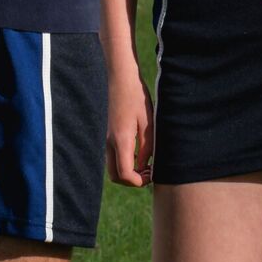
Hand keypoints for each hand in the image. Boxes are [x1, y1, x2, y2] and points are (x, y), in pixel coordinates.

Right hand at [104, 65, 153, 186]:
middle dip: (132, 181)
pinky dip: (126, 163)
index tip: (153, 174)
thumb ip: (148, 148)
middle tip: (149, 172)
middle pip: (116, 176)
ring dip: (129, 172)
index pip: (125, 174)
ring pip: (114, 168)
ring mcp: (108, 139)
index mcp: (121, 140)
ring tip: (147, 164)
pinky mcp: (111, 135)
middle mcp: (111, 143)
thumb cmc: (137, 98)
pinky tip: (141, 154)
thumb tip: (146, 167)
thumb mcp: (148, 124)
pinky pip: (115, 158)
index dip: (139, 182)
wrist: (121, 79)